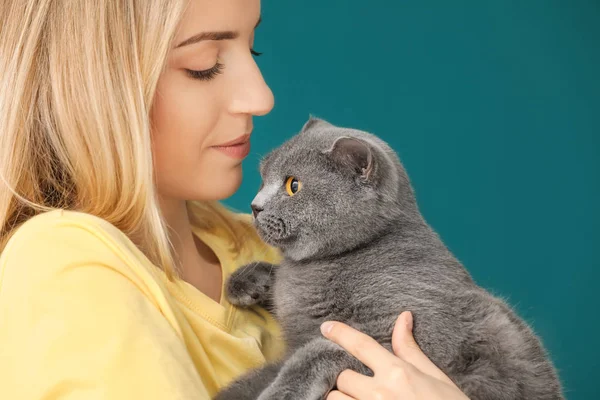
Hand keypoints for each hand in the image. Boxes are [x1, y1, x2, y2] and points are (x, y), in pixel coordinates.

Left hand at [320, 312, 469, 399]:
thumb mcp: (436, 378)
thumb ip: (411, 350)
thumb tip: (403, 318)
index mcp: (397, 373)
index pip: (360, 345)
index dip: (340, 333)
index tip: (325, 327)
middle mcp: (380, 393)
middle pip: (342, 377)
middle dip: (347, 379)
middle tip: (358, 383)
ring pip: (335, 399)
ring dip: (342, 398)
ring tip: (357, 398)